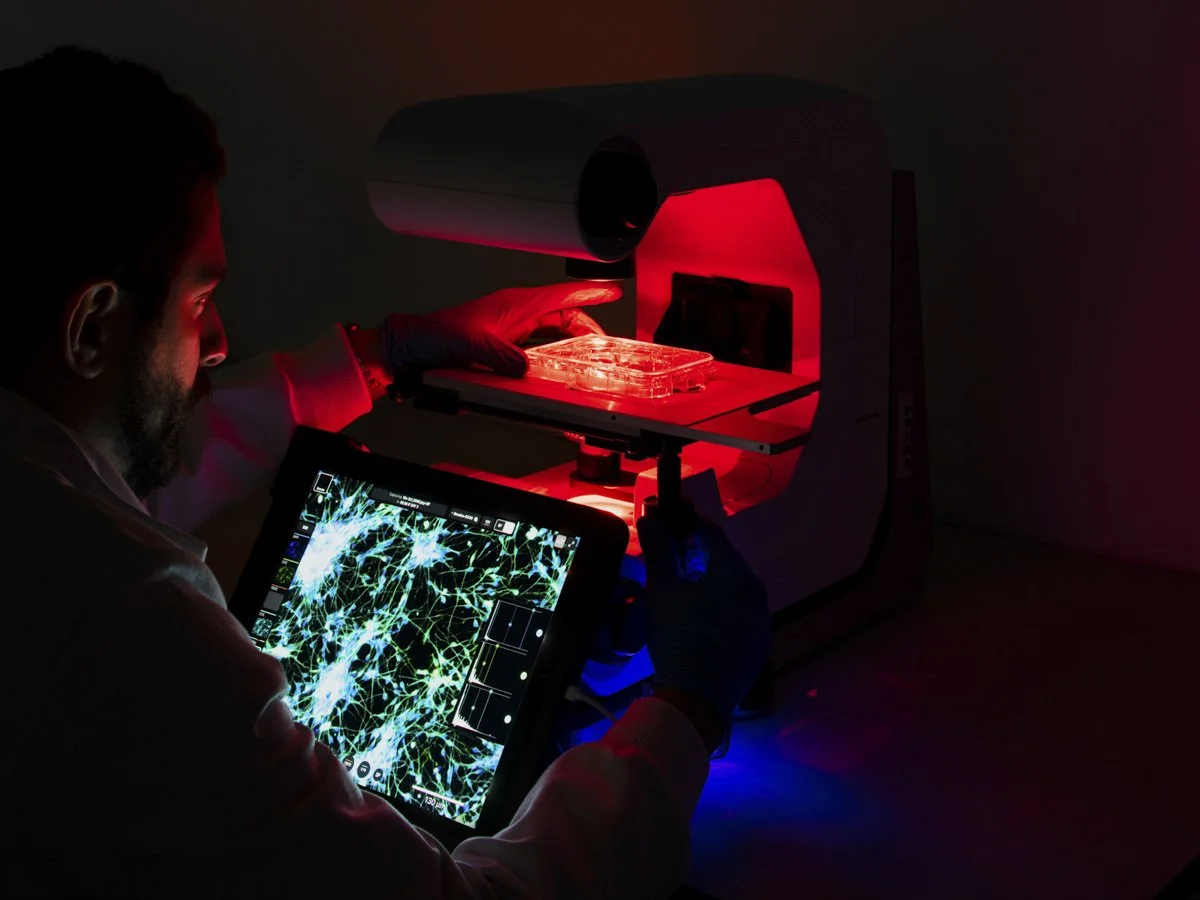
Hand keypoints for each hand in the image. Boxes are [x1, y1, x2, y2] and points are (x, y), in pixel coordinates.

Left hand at [380, 282, 621, 377]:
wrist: (414, 345)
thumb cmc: (437, 335)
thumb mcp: (472, 345)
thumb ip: (501, 355)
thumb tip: (526, 367)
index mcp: (513, 304)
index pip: (558, 296)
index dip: (586, 294)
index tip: (610, 291)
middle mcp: (515, 313)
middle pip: (561, 314)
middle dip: (586, 324)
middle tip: (604, 341)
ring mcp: (510, 327)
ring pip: (551, 329)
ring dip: (571, 338)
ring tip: (588, 350)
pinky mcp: (503, 342)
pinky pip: (537, 344)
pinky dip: (552, 351)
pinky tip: (558, 362)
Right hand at [636, 514, 770, 736]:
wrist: (698, 698)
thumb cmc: (679, 636)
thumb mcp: (662, 590)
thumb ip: (658, 551)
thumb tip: (650, 519)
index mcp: (735, 573)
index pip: (713, 534)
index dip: (690, 523)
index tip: (672, 519)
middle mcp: (756, 591)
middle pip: (726, 561)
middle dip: (699, 554)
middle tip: (674, 555)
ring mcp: (761, 619)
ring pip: (734, 589)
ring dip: (711, 582)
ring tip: (685, 588)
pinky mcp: (759, 643)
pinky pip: (739, 614)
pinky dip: (722, 608)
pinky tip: (702, 618)